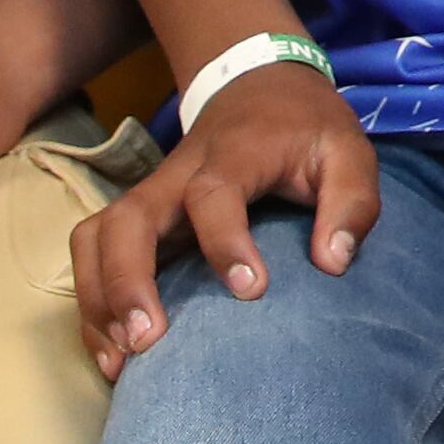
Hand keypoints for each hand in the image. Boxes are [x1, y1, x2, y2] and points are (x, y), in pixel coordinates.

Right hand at [66, 64, 378, 381]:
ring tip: (123, 359)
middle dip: (128, 281)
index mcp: (233, 156)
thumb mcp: (347, 150)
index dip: (225, 241)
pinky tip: (112, 353)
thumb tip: (334, 263)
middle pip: (129, 219)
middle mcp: (177, 176)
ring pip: (96, 238)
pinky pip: (93, 255)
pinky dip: (93, 305)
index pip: (213, 194)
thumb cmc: (306, 127)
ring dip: (100, 299)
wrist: (258, 84)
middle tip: (149, 341)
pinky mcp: (139, 219)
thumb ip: (351, 201)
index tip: (251, 291)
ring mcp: (151, 197)